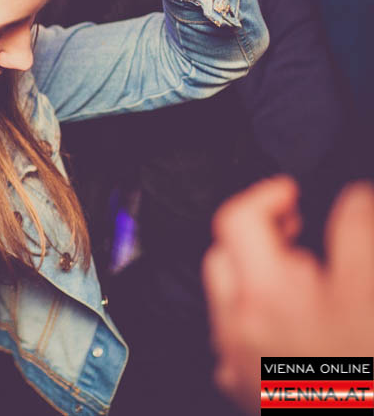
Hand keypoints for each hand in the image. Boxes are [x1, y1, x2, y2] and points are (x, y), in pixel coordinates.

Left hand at [203, 177, 373, 413]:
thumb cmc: (365, 374)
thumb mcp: (369, 290)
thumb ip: (355, 234)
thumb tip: (352, 198)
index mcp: (264, 294)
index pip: (236, 219)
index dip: (266, 196)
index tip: (292, 192)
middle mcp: (235, 328)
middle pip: (224, 257)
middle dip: (256, 236)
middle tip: (300, 232)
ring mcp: (235, 363)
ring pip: (227, 300)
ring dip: (255, 278)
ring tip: (304, 279)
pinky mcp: (243, 390)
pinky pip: (235, 338)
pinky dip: (256, 318)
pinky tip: (293, 325)